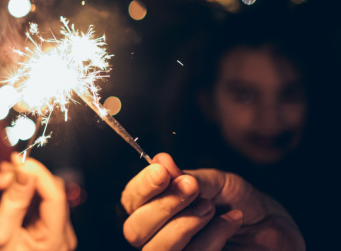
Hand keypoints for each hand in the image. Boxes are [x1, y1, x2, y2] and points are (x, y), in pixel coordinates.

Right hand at [0, 154, 76, 250]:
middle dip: (25, 178)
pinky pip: (42, 199)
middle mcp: (63, 238)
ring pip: (46, 192)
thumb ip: (14, 199)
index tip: (17, 159)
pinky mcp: (50, 226)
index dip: (38, 174)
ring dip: (22, 182)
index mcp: (55, 243)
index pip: (55, 198)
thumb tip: (26, 170)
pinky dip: (24, 190)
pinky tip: (8, 186)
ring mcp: (58, 232)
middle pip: (52, 192)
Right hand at [121, 153, 304, 250]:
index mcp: (152, 206)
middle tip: (192, 188)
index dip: (142, 187)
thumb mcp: (215, 182)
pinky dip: (212, 237)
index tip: (162, 173)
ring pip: (157, 249)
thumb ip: (185, 176)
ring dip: (185, 224)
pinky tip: (231, 221)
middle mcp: (155, 234)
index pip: (129, 200)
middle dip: (164, 206)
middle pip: (134, 230)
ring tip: (211, 206)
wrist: (271, 229)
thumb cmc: (238, 202)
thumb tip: (160, 160)